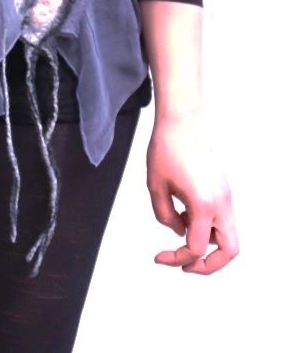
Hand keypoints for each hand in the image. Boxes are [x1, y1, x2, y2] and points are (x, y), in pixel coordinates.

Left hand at [145, 116, 238, 274]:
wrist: (182, 120)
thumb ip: (165, 216)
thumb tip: (179, 232)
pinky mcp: (224, 189)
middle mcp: (221, 203)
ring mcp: (226, 196)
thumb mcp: (156, 186)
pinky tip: (186, 213)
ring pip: (229, 236)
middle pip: (229, 251)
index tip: (160, 257)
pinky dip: (208, 227)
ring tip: (181, 226)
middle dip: (208, 265)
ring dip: (208, 243)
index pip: (197, 248)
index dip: (177, 259)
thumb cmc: (166, 148)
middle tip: (185, 264)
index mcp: (204, 204)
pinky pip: (222, 219)